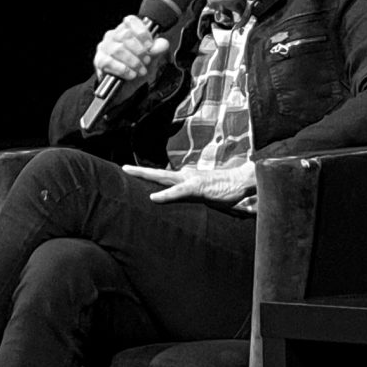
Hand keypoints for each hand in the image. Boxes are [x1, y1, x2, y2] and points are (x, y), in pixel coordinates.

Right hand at [93, 15, 175, 87]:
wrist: (126, 89)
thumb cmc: (136, 69)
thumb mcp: (151, 59)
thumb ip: (157, 50)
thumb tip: (163, 44)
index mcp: (125, 30)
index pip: (131, 21)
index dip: (142, 32)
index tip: (150, 46)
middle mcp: (113, 36)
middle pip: (126, 35)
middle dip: (140, 50)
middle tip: (146, 61)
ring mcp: (104, 48)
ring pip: (118, 49)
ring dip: (133, 61)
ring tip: (140, 70)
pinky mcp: (99, 61)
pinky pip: (109, 62)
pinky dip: (123, 69)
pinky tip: (131, 74)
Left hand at [123, 161, 255, 206]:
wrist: (243, 181)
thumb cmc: (228, 189)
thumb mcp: (207, 193)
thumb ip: (196, 195)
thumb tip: (191, 198)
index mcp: (187, 178)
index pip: (164, 177)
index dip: (149, 176)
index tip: (134, 174)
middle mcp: (186, 176)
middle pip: (158, 173)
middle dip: (140, 172)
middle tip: (123, 168)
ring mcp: (190, 181)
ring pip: (163, 177)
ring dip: (146, 175)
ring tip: (129, 172)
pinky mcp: (197, 188)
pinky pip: (178, 192)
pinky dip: (165, 195)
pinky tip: (154, 197)